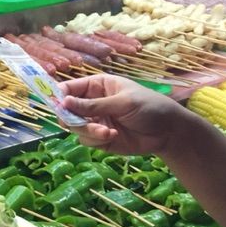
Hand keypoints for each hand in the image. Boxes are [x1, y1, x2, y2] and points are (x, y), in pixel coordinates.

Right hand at [59, 75, 188, 154]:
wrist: (168, 133)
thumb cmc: (150, 107)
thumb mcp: (122, 102)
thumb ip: (93, 105)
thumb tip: (64, 102)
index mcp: (97, 86)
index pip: (70, 88)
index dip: (60, 96)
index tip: (57, 105)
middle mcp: (91, 103)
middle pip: (67, 110)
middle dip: (72, 118)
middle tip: (75, 123)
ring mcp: (94, 121)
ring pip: (75, 127)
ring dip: (88, 131)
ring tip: (107, 132)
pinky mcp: (98, 138)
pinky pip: (86, 140)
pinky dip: (96, 139)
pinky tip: (112, 136)